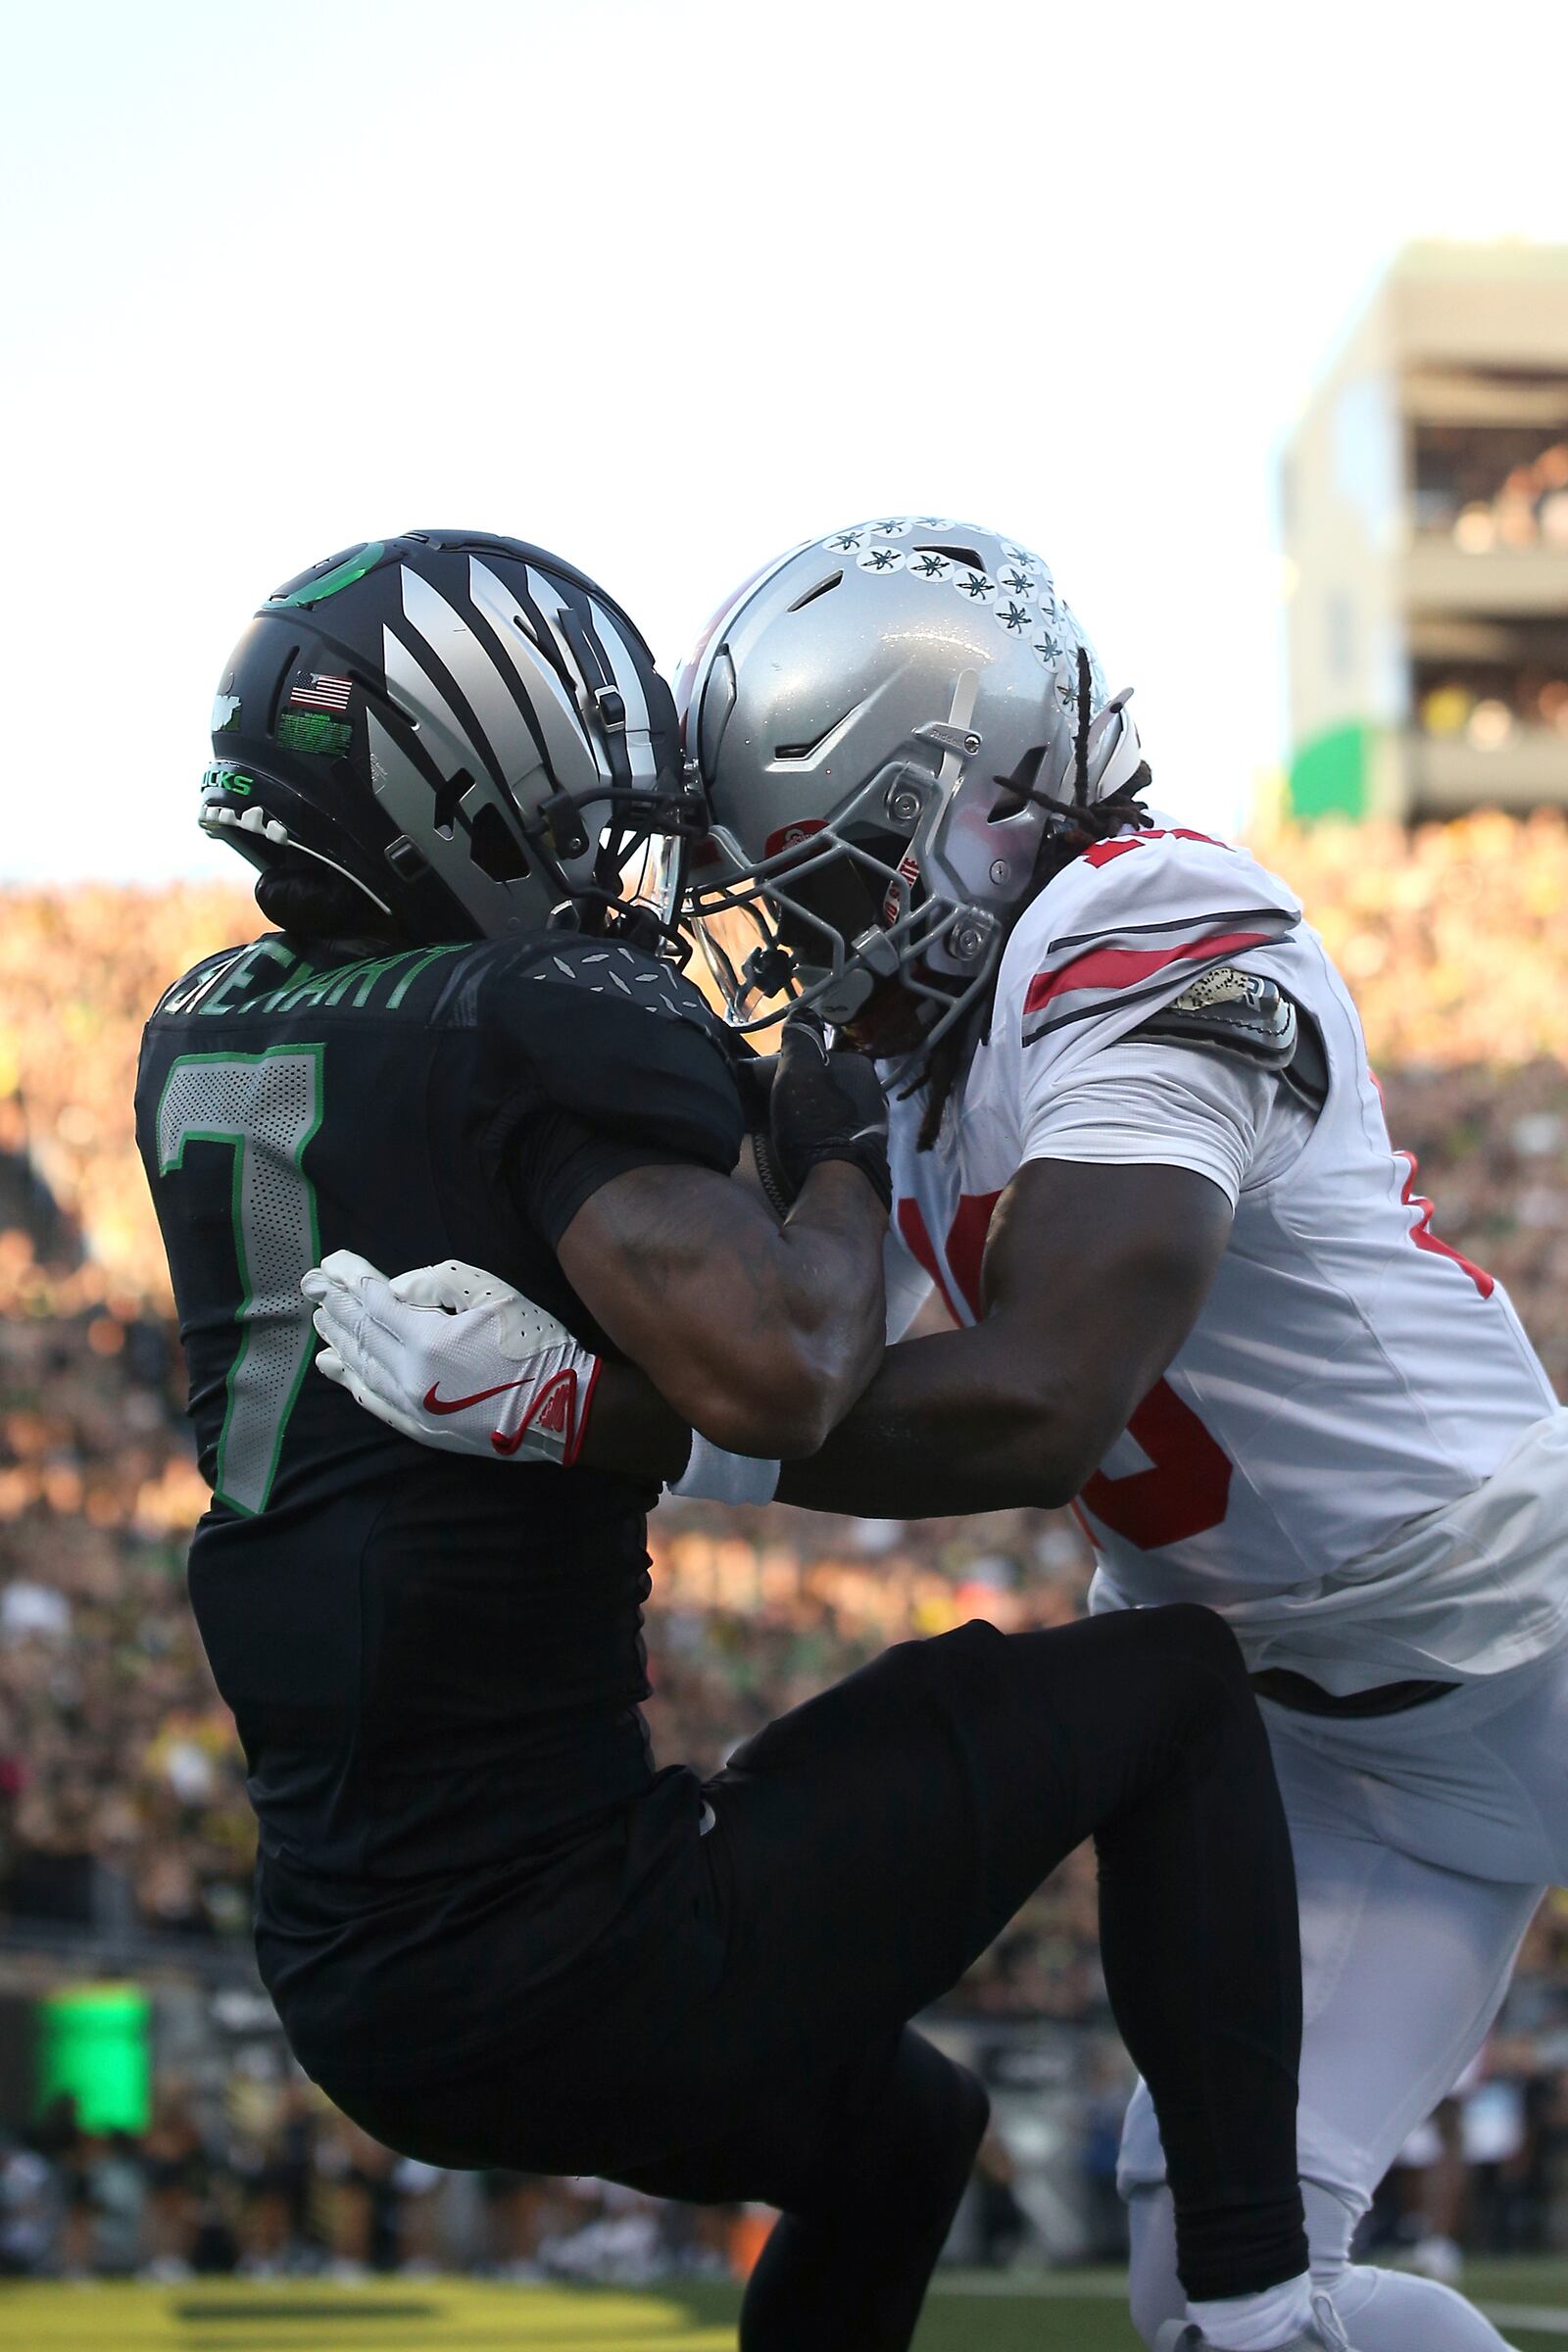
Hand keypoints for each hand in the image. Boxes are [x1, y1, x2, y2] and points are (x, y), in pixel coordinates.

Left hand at [300, 1250, 599, 1464]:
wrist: (561, 1408)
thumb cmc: (534, 1344)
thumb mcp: (495, 1295)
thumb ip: (439, 1283)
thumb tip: (394, 1287)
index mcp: (426, 1339)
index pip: (372, 1301)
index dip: (348, 1279)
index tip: (328, 1264)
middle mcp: (408, 1376)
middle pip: (360, 1333)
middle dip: (333, 1305)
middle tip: (310, 1285)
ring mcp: (411, 1406)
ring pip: (359, 1366)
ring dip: (337, 1338)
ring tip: (319, 1319)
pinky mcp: (420, 1428)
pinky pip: (372, 1400)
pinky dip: (349, 1380)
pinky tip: (335, 1367)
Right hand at [766, 1012, 890, 1209]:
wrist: (838, 1183)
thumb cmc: (817, 1123)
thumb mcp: (799, 1070)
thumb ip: (800, 1038)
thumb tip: (801, 1014)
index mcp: (858, 1068)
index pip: (810, 1058)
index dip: (778, 1068)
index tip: (758, 1083)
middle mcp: (870, 1094)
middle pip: (815, 1085)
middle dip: (787, 1094)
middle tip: (761, 1110)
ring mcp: (868, 1126)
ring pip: (820, 1111)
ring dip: (796, 1117)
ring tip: (772, 1132)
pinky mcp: (860, 1154)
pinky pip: (826, 1135)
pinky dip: (807, 1138)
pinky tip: (793, 1150)